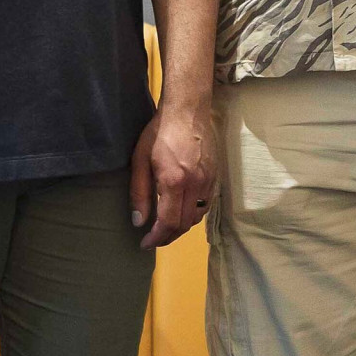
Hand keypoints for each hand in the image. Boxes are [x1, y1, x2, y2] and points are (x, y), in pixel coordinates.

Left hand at [130, 102, 215, 251]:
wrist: (188, 110)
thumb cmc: (159, 132)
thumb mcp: (140, 160)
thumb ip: (139, 192)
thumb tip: (139, 222)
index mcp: (174, 181)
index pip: (168, 222)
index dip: (157, 238)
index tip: (145, 244)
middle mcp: (195, 185)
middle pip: (185, 224)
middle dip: (168, 236)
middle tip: (154, 239)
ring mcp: (208, 181)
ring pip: (197, 216)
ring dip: (182, 226)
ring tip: (167, 227)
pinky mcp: (215, 176)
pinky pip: (206, 204)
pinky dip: (193, 213)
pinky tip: (182, 210)